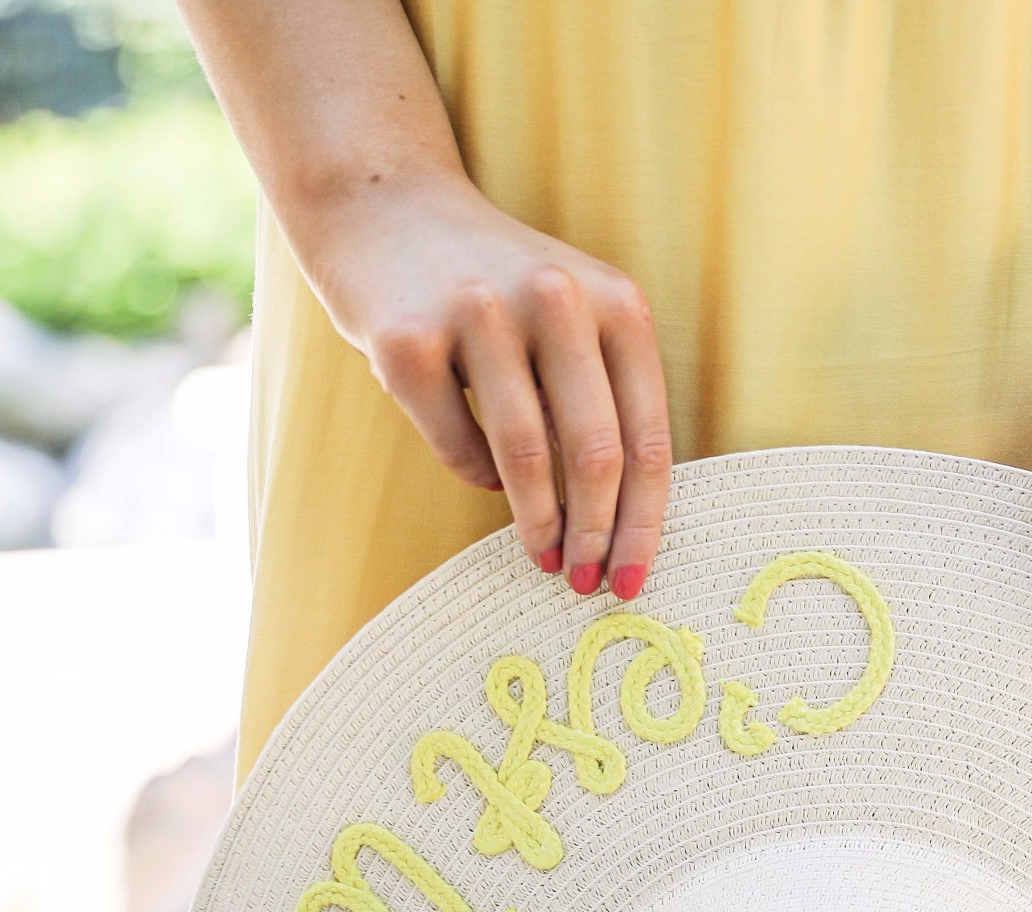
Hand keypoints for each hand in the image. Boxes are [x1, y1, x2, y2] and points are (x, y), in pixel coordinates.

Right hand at [301, 174, 670, 597]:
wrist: (384, 208)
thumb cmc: (496, 288)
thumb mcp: (574, 318)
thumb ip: (605, 396)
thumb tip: (623, 524)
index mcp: (615, 300)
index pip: (647, 435)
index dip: (644, 521)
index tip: (635, 580)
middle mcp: (555, 297)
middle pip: (595, 453)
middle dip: (594, 536)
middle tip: (585, 582)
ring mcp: (477, 313)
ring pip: (526, 456)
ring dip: (538, 523)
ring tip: (541, 555)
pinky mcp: (407, 339)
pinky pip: (457, 446)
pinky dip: (476, 476)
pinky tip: (481, 475)